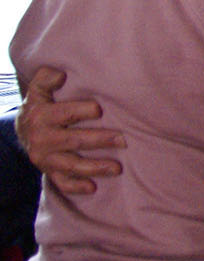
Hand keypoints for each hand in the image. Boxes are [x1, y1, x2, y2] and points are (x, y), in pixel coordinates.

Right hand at [16, 66, 123, 194]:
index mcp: (41, 116)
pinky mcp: (49, 172)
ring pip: (71, 165)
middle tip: (123, 139)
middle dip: (99, 140)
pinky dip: (76, 186)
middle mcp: (42, 139)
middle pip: (73, 141)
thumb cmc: (41, 106)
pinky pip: (62, 183)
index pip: (64, 114)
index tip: (100, 109)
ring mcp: (46, 159)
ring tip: (118, 168)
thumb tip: (60, 73)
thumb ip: (47, 78)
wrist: (23, 130)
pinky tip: (93, 187)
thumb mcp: (39, 89)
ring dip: (95, 167)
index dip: (81, 111)